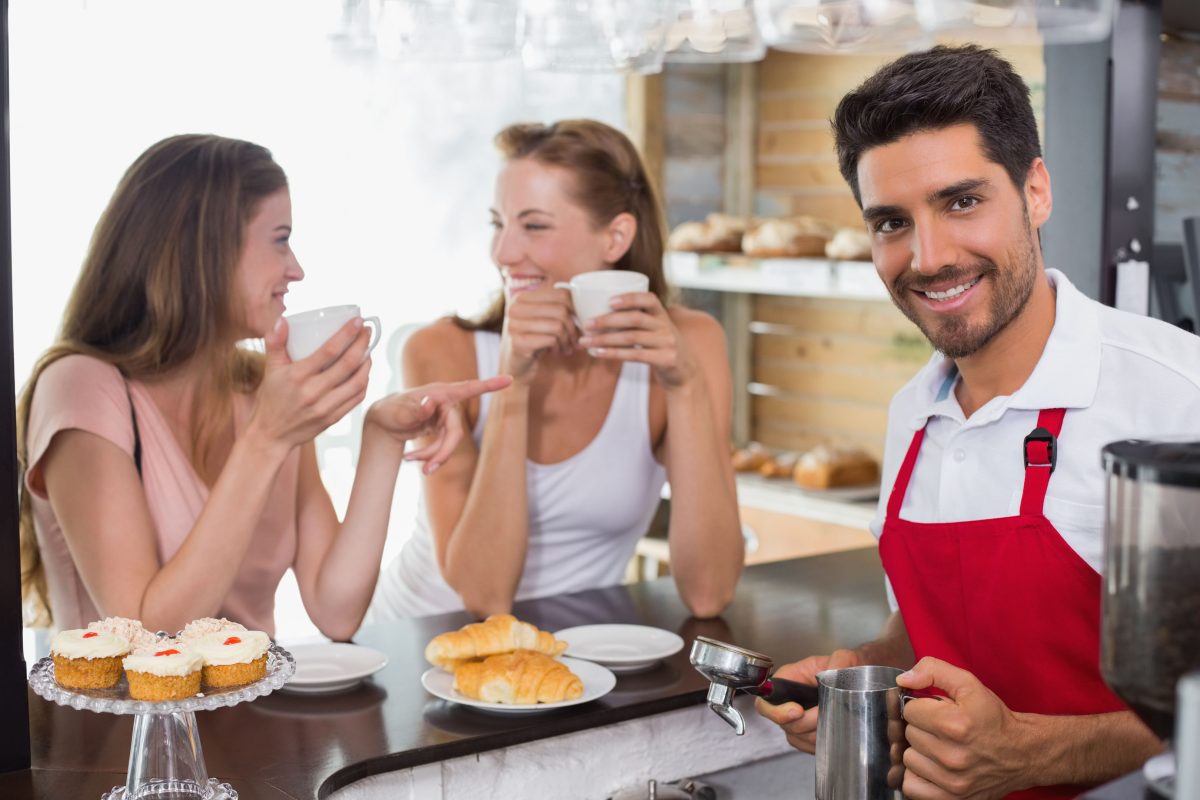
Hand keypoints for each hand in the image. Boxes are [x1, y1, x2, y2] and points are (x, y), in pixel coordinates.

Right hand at [249, 317, 371, 450]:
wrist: (271, 435)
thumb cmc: (271, 398)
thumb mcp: (270, 369)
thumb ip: (275, 342)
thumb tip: (282, 319)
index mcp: (297, 376)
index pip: (329, 350)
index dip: (347, 334)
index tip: (359, 321)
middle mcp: (313, 392)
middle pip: (348, 364)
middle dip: (362, 344)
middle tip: (368, 331)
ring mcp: (325, 407)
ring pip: (357, 381)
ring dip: (367, 363)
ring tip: (368, 350)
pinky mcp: (333, 418)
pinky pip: (356, 397)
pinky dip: (364, 382)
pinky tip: (365, 371)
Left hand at [368, 375, 512, 473]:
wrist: (383, 422)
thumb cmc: (391, 410)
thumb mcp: (399, 411)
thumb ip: (417, 408)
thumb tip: (432, 402)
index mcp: (440, 393)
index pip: (468, 388)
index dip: (490, 385)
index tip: (509, 380)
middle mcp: (446, 404)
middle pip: (455, 432)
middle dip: (442, 452)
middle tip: (427, 470)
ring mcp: (445, 418)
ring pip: (449, 443)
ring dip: (431, 455)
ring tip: (409, 460)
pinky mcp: (442, 429)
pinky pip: (442, 446)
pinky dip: (428, 455)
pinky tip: (410, 457)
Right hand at [500, 285, 577, 381]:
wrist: (516, 365)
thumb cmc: (535, 339)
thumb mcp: (544, 318)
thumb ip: (558, 307)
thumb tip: (584, 305)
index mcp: (522, 297)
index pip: (561, 294)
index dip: (576, 309)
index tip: (578, 322)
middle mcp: (515, 308)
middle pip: (561, 310)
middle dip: (573, 328)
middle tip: (574, 339)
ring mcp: (514, 325)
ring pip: (557, 326)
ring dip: (567, 340)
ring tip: (566, 347)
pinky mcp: (518, 343)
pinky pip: (551, 340)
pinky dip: (559, 347)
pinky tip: (555, 352)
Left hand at [578, 293, 698, 389]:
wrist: (684, 372)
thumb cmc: (659, 347)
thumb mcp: (654, 330)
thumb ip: (635, 321)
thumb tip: (596, 315)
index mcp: (662, 314)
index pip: (649, 299)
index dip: (629, 298)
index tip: (608, 301)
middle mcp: (666, 326)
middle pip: (635, 319)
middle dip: (607, 320)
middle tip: (586, 324)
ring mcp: (667, 343)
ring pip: (632, 338)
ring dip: (605, 339)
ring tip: (585, 341)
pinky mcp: (666, 359)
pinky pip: (635, 355)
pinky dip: (614, 353)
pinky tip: (598, 352)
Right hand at [754, 648, 859, 752]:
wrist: (858, 680)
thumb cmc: (845, 667)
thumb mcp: (843, 658)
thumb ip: (839, 661)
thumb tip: (834, 673)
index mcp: (789, 679)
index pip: (766, 701)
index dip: (777, 711)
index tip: (798, 711)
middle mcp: (788, 701)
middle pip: (784, 724)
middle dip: (808, 722)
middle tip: (826, 713)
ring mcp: (796, 719)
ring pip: (797, 737)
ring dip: (817, 733)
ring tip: (835, 720)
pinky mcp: (807, 734)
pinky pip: (806, 746)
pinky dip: (820, 743)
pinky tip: (833, 732)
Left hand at [897, 657, 1028, 799]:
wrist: (1022, 753)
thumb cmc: (993, 719)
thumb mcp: (969, 684)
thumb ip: (933, 670)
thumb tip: (903, 680)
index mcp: (955, 725)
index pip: (909, 711)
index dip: (921, 707)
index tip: (935, 711)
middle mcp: (952, 756)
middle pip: (909, 734)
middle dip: (922, 728)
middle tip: (941, 729)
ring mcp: (952, 781)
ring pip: (908, 759)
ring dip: (920, 752)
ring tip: (939, 747)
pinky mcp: (952, 798)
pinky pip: (912, 787)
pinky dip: (918, 776)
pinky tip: (932, 766)